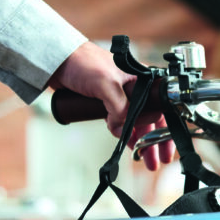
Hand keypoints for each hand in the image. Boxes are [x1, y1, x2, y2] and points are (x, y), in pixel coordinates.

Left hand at [48, 41, 173, 170]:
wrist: (56, 58)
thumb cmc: (83, 61)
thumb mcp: (106, 85)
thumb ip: (119, 108)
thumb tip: (122, 129)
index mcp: (142, 80)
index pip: (159, 108)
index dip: (162, 129)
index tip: (162, 146)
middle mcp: (135, 88)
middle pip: (151, 119)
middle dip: (153, 141)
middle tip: (155, 160)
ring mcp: (121, 95)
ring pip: (136, 123)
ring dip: (140, 140)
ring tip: (143, 158)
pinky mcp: (106, 101)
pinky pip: (120, 121)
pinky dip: (124, 133)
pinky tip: (127, 143)